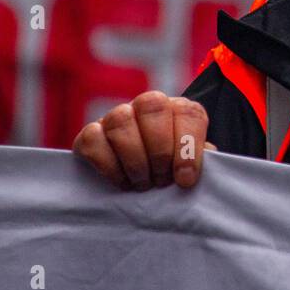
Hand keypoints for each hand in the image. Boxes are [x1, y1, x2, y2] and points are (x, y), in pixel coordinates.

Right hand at [73, 91, 213, 189]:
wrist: (142, 179)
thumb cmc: (171, 173)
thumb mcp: (190, 166)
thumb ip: (199, 162)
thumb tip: (191, 170)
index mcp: (179, 110)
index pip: (188, 113)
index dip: (188, 147)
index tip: (185, 179)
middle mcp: (147, 105)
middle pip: (152, 106)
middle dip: (159, 150)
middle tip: (161, 180)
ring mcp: (116, 116)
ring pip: (121, 121)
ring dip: (134, 160)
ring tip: (142, 184)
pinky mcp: (90, 134)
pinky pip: (92, 140)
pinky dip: (107, 164)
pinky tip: (121, 181)